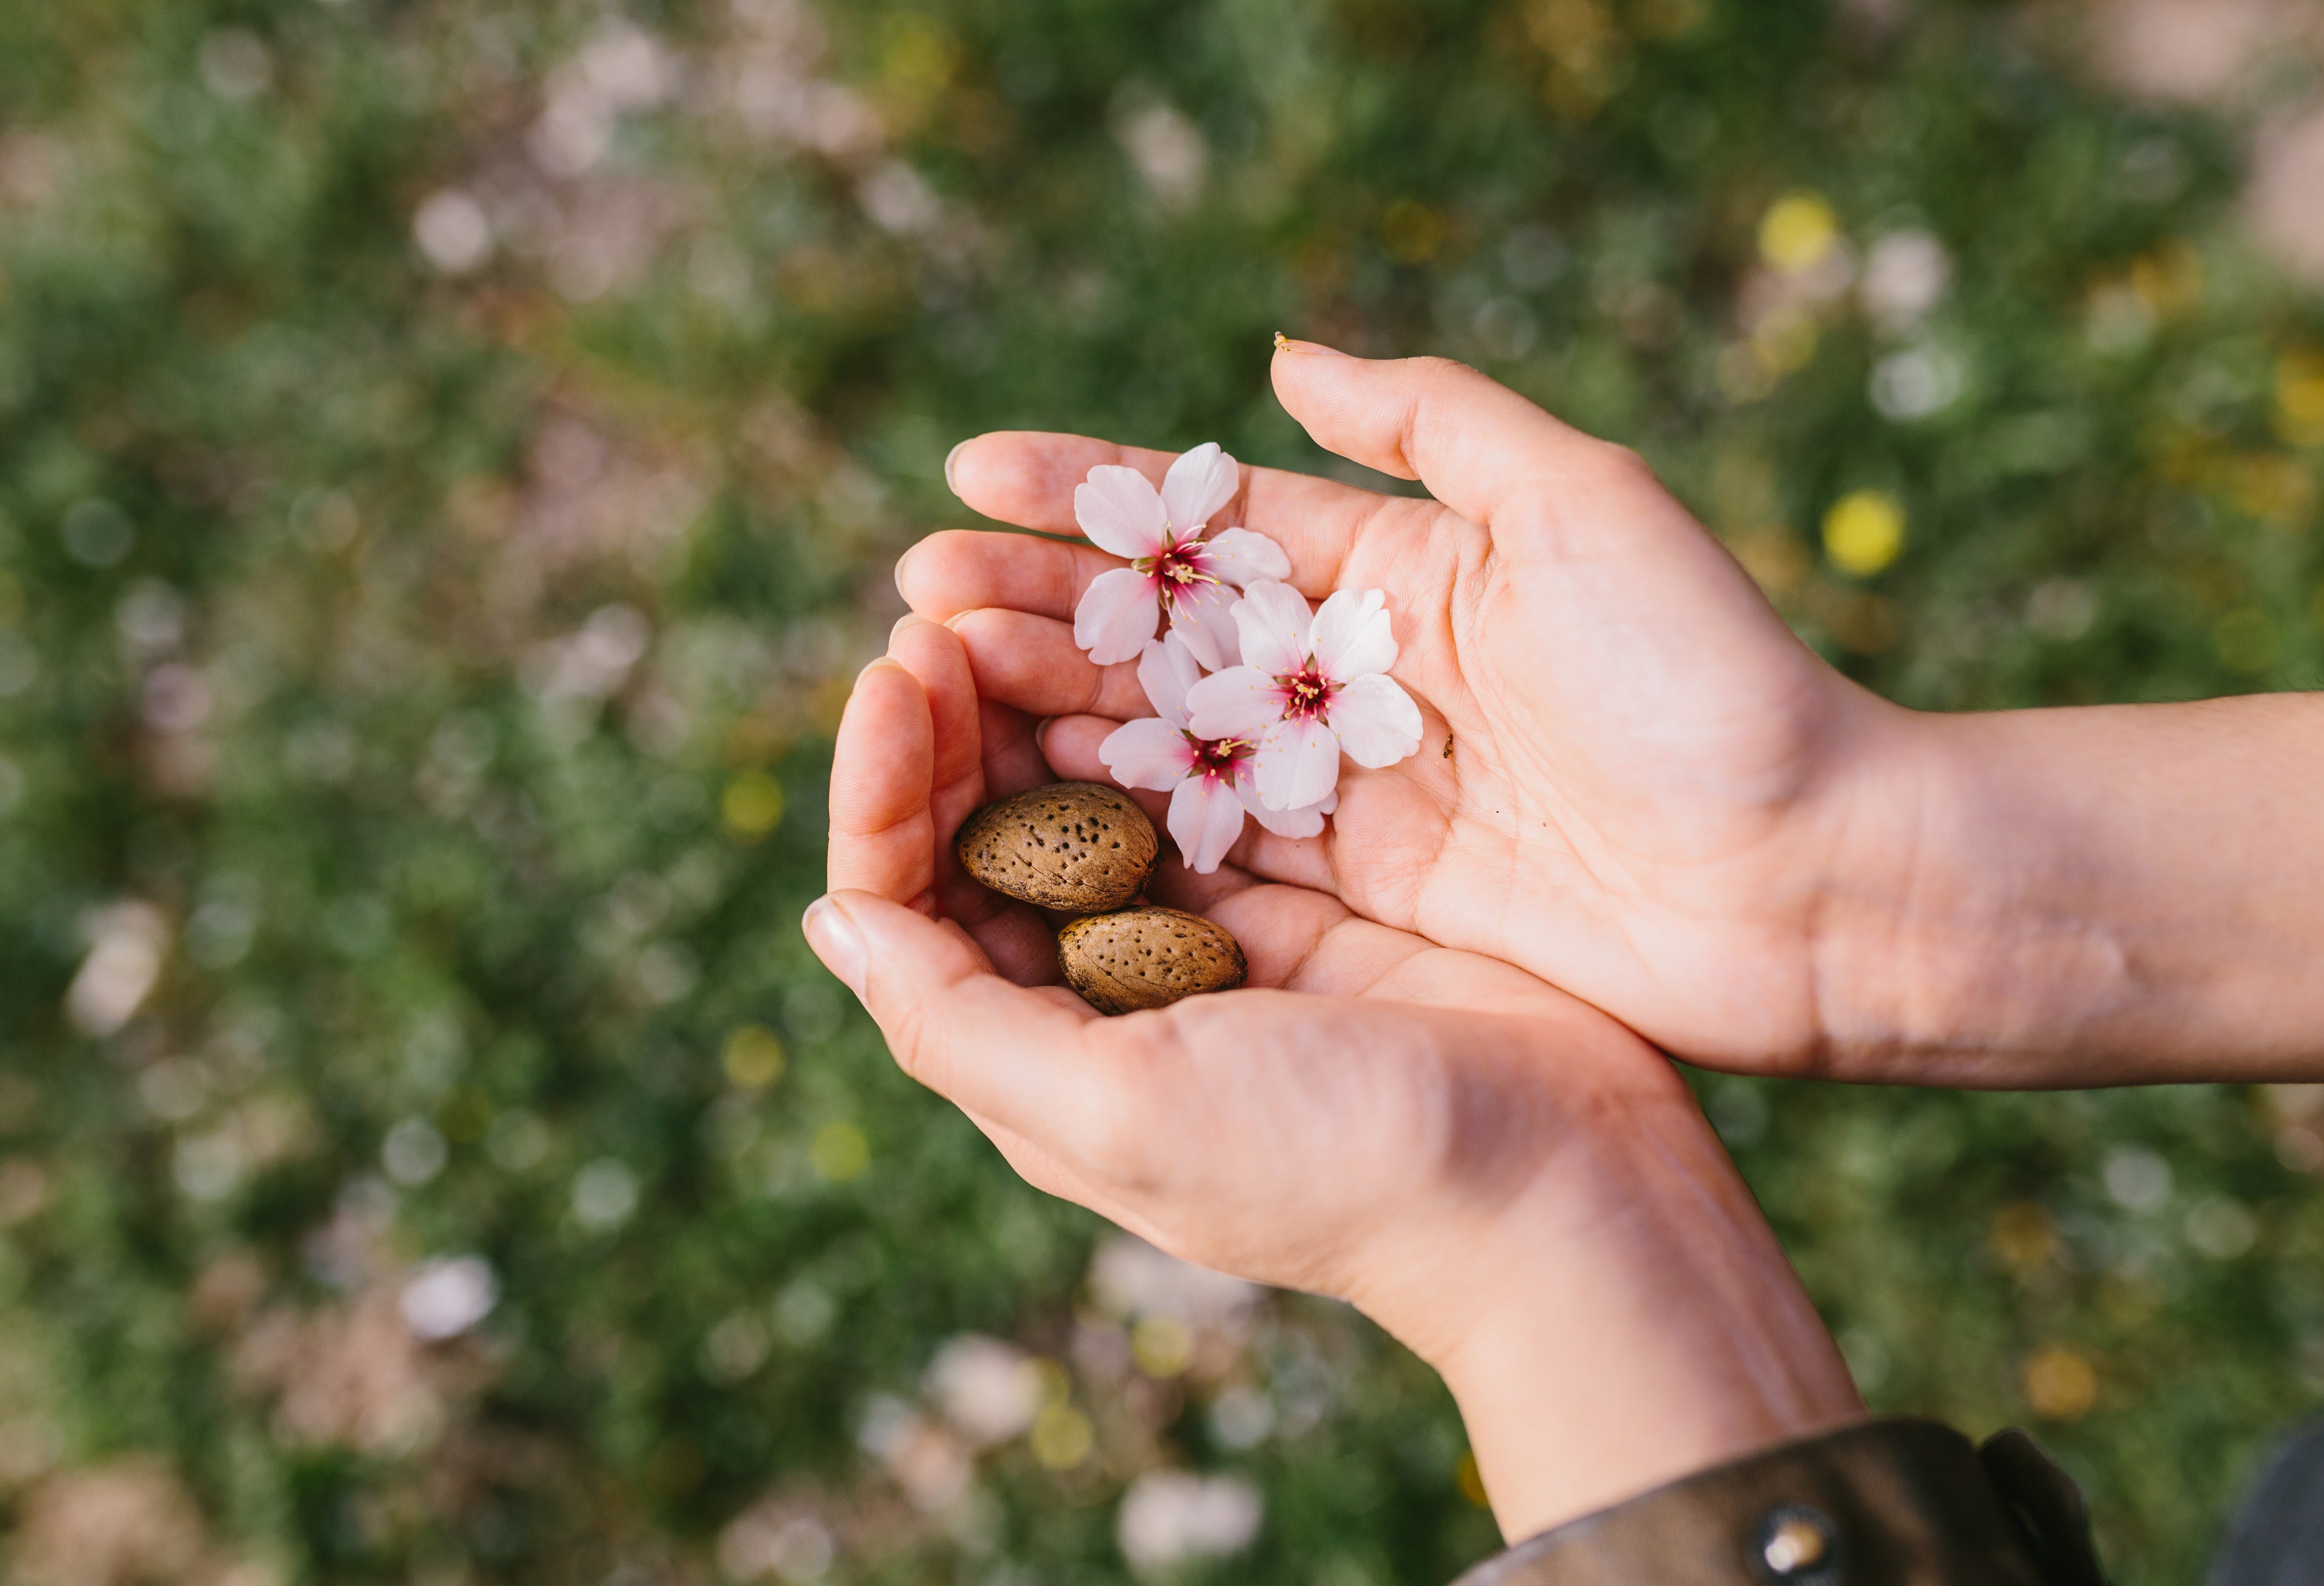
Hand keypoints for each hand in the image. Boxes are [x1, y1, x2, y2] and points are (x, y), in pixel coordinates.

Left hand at [808, 614, 1861, 1540]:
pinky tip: (1137, 640)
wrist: (1561, 1185)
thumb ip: (961, 1022)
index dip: (880, 790)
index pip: (908, 905)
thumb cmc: (1333, 1160)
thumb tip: (833, 920)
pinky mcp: (1301, 891)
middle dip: (948, 725)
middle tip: (944, 608)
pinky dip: (1153, 710)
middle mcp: (1105, 994)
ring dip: (1037, 699)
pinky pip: (1199, 778)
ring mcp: (1206, 936)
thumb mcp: (1117, 1112)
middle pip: (982, 836)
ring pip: (1082, 792)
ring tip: (1010, 601)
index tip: (894, 674)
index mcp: (1040, 1054)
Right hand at [905, 344, 2323, 1084]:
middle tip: (913, 602)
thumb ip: (1435, 424)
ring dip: (1048, 712)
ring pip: (1165, 741)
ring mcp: (1353, 787)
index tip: (967, 475)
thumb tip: (1287, 358)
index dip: (1087, 495)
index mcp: (1401, 569)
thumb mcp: (1582, 504)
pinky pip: (1215, 849)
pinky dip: (1119, 827)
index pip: (1208, 521)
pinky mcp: (1365, 892)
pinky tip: (1020, 806)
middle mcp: (1358, 673)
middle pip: (1160, 633)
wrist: (1808, 882)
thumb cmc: (1708, 680)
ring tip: (931, 687)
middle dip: (1034, 608)